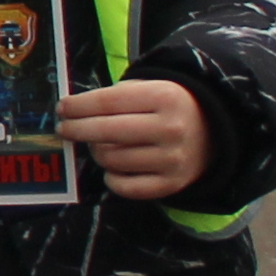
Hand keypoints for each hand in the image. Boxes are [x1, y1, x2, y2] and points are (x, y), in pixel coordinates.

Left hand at [62, 77, 216, 203]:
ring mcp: (172, 159)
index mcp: (165, 97)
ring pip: (111, 159)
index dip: (78, 106)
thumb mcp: (151, 88)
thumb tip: (72, 111)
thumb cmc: (170, 107)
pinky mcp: (172, 184)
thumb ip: (115, 96)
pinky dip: (111, 179)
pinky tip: (111, 168)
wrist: (214, 133)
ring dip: (96, 152)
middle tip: (64, 129)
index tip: (61, 109)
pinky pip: (125, 187)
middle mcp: (171, 128)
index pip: (107, 102)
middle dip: (76, 129)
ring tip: (97, 145)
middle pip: (106, 131)